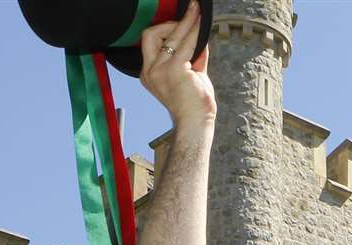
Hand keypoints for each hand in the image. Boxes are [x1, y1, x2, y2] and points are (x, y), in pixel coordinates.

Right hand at [139, 1, 215, 127]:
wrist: (195, 124)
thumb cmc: (194, 105)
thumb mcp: (192, 76)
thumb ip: (194, 57)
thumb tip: (200, 38)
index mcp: (149, 73)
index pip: (151, 43)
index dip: (164, 29)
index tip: (180, 20)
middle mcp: (150, 71)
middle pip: (150, 35)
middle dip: (169, 23)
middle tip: (189, 16)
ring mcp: (160, 70)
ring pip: (170, 36)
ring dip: (186, 22)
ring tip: (197, 12)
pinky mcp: (175, 70)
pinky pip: (186, 44)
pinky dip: (195, 33)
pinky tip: (202, 26)